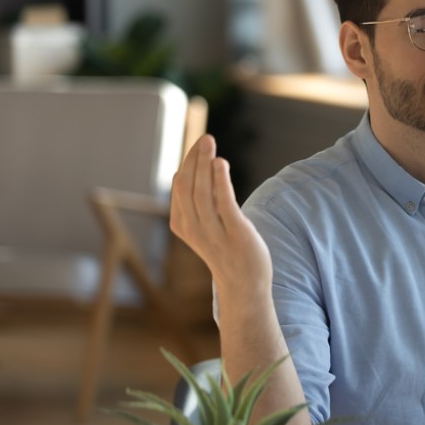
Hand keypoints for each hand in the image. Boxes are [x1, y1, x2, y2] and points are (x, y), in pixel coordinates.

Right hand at [170, 134, 272, 296]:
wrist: (245, 285)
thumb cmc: (227, 252)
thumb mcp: (205, 227)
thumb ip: (198, 204)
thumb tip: (188, 171)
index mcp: (183, 225)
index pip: (179, 189)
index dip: (188, 165)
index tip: (197, 146)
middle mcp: (194, 229)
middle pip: (187, 188)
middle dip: (194, 160)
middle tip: (204, 138)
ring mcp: (214, 233)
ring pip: (202, 193)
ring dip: (204, 166)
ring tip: (209, 144)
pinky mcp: (235, 233)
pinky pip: (223, 203)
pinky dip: (220, 181)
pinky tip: (220, 163)